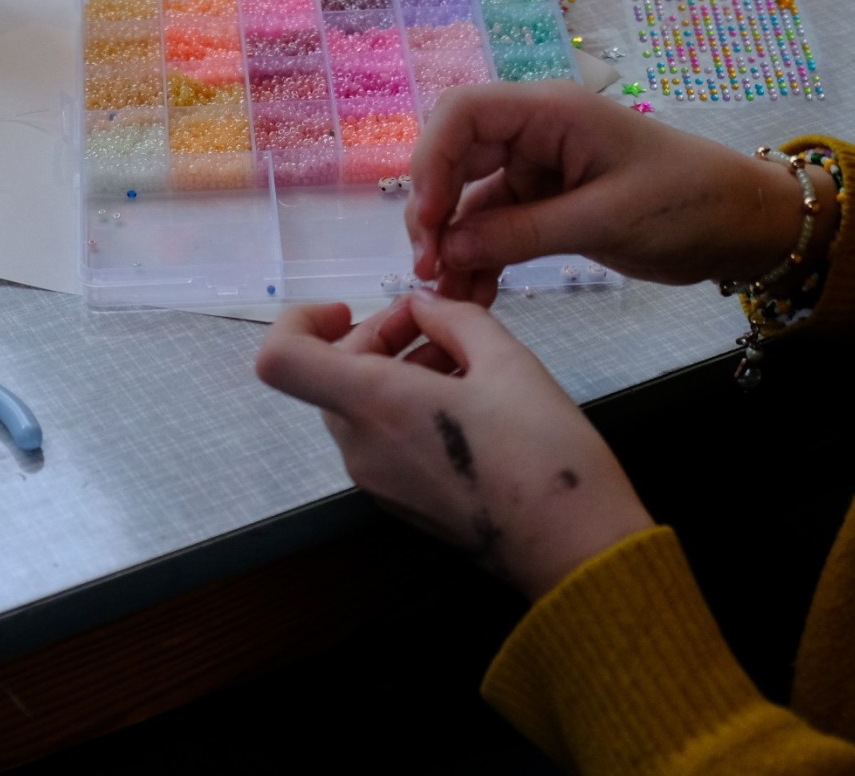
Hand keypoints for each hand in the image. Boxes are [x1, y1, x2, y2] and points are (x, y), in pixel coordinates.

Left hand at [256, 291, 653, 601]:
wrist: (574, 549)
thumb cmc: (542, 452)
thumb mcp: (507, 362)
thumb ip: (454, 319)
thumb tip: (422, 306)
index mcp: (375, 405)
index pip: (280, 360)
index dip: (299, 321)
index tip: (349, 309)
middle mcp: (361, 446)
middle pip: (330, 376)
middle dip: (376, 337)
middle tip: (437, 321)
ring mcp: (377, 481)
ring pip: (359, 406)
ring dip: (398, 368)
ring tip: (467, 357)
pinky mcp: (401, 501)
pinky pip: (383, 438)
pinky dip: (409, 405)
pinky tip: (469, 397)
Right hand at [406, 82, 828, 304]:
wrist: (744, 226)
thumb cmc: (686, 204)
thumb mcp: (604, 220)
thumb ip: (522, 233)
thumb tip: (448, 251)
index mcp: (550, 111)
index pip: (463, 114)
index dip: (431, 163)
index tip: (427, 223)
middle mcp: (535, 132)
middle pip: (455, 156)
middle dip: (434, 210)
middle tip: (430, 269)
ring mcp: (538, 169)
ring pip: (471, 200)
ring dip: (454, 244)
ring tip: (448, 295)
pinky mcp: (547, 204)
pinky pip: (497, 227)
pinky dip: (481, 258)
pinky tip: (474, 295)